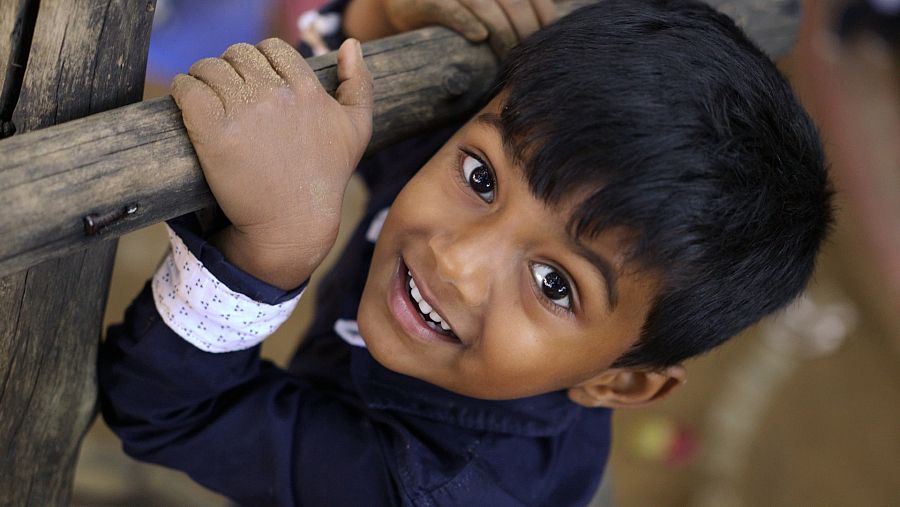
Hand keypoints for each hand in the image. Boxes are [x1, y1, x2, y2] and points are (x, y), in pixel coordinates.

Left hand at [171, 38, 372, 288]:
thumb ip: (359, 84)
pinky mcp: (214, 133)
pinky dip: (183, 89)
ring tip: (205, 97)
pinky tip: (187, 101)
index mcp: (306, 89)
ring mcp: (244, 112)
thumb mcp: (357, 130)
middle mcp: (276, 95)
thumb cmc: (325, 178)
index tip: (255, 82)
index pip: (272, 48)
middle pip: (238, 54)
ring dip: (204, 77)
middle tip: (228, 92)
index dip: (261, 61)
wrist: (293, 223)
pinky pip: (188, 89)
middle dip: (231, 68)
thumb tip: (352, 43)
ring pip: (209, 67)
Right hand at [345, 0, 558, 56]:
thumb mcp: (486, 5)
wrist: (401, 1)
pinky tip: (479, 38)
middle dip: (525, 31)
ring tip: (508, 57)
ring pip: (488, 6)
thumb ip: (512, 10)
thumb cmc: (453, 6)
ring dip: (503, 34)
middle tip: (528, 57)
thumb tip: (549, 32)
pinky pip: (451, 9)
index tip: (549, 40)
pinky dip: (468, 23)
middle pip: (513, 1)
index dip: (544, 14)